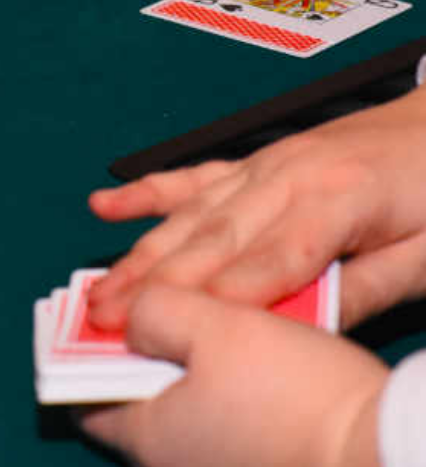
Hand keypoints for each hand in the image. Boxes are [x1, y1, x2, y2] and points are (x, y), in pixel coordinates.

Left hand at [77, 283, 387, 466]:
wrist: (377, 445)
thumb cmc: (289, 390)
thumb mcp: (213, 327)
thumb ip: (155, 311)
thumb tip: (122, 313)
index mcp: (148, 435)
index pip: (85, 394)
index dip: (83, 349)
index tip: (95, 308)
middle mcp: (171, 457)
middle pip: (129, 391)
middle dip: (130, 342)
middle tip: (141, 294)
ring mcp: (210, 459)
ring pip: (171, 394)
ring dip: (171, 351)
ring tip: (180, 302)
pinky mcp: (246, 453)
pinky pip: (207, 404)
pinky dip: (204, 369)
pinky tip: (221, 334)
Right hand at [88, 84, 425, 330]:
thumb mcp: (424, 254)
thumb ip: (363, 290)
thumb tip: (304, 331)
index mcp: (333, 201)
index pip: (267, 263)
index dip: (219, 301)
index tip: (169, 331)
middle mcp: (284, 177)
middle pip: (211, 240)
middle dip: (154, 282)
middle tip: (105, 316)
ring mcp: (261, 165)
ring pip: (190, 215)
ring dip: (140, 252)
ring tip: (100, 285)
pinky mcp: (252, 162)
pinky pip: (192, 178)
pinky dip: (147, 191)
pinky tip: (108, 202)